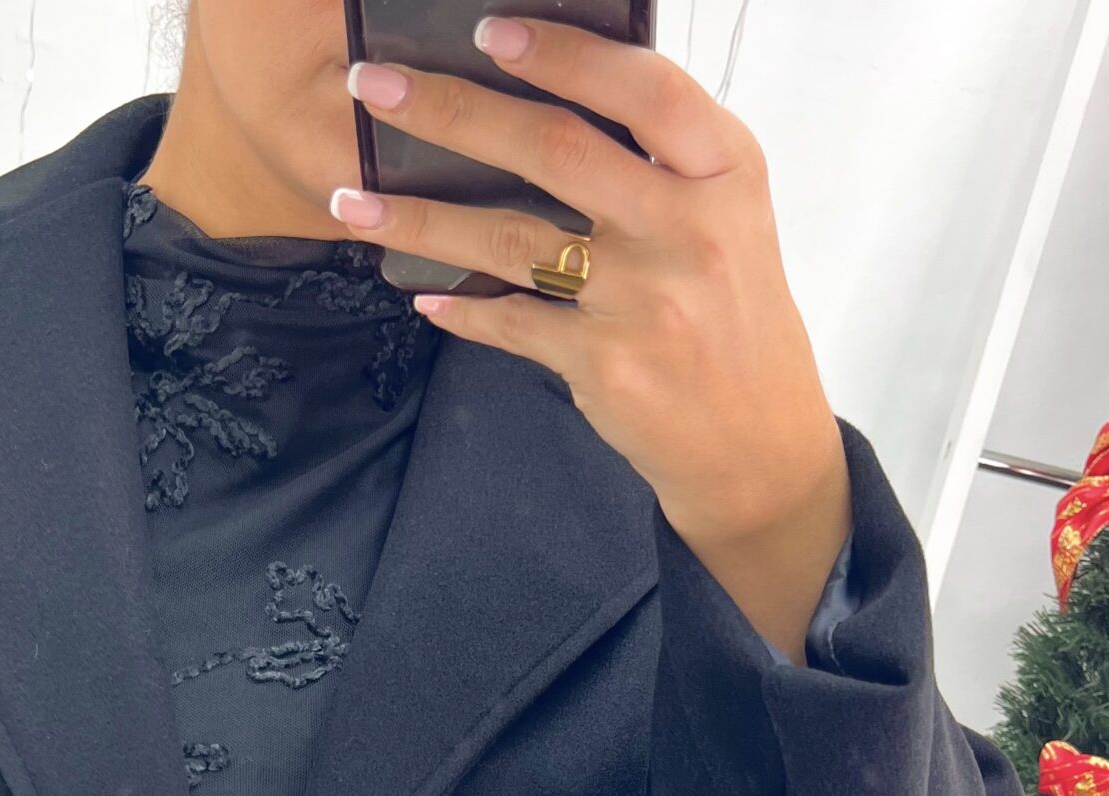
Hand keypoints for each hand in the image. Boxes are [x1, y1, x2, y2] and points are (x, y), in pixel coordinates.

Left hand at [332, 15, 851, 658]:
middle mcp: (685, 228)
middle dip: (450, 110)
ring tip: (352, 200)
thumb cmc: (732, 314)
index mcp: (724, 171)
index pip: (640, 89)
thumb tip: (548, 98)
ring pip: (509, 238)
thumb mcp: (727, 217)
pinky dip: (461, 308)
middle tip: (373, 86)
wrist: (756, 442)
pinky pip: (510, 323)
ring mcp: (642, 301)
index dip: (560, 53)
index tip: (486, 30)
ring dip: (420, 217)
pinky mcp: (604, 365)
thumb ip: (660, 161)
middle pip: (551, 149)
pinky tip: (421, 293)